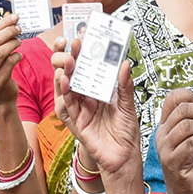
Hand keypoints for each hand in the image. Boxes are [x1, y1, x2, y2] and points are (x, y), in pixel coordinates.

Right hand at [0, 14, 21, 109]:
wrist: (1, 97)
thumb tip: (9, 21)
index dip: (3, 23)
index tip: (15, 17)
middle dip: (9, 31)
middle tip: (19, 29)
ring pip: (2, 51)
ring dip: (13, 43)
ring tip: (20, 42)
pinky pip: (10, 63)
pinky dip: (17, 56)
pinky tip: (20, 56)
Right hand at [54, 30, 140, 178]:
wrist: (125, 158)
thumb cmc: (126, 132)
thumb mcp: (128, 106)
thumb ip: (125, 86)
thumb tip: (125, 64)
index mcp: (98, 92)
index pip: (87, 68)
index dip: (83, 54)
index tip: (83, 36)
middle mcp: (86, 99)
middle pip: (74, 75)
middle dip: (71, 59)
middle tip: (74, 44)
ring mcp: (79, 111)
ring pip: (66, 89)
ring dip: (65, 74)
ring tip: (68, 61)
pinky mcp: (75, 124)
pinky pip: (65, 108)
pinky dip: (64, 95)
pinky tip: (65, 83)